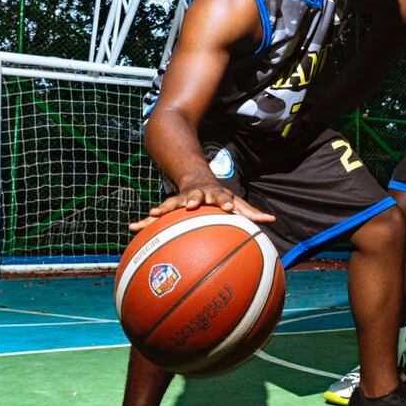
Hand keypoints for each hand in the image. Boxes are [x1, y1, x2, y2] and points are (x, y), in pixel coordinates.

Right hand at [130, 181, 275, 230]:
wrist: (195, 177)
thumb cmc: (219, 197)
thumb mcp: (236, 202)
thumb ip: (251, 213)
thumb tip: (272, 220)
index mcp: (216, 196)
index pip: (222, 198)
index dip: (224, 202)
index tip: (227, 208)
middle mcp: (198, 195)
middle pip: (195, 196)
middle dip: (192, 199)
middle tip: (190, 205)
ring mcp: (182, 199)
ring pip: (171, 203)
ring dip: (164, 208)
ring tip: (153, 214)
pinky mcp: (169, 205)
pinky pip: (157, 215)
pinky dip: (145, 222)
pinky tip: (132, 228)